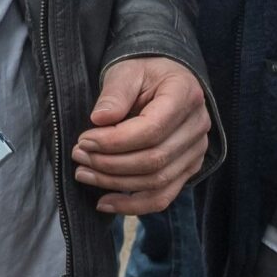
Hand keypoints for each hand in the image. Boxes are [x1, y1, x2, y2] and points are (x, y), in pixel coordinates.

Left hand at [73, 56, 209, 214]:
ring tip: (84, 173)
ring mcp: (196, 151)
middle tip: (78, 155)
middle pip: (154, 159)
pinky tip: (105, 202)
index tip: (84, 139)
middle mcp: (197, 126)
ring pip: (157, 181)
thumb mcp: (127, 71)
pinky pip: (163, 197)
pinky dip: (133, 206)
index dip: (114, 141)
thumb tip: (98, 120)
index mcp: (184, 94)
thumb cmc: (144, 72)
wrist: (165, 79)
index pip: (151, 129)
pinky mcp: (188, 168)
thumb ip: (114, 93)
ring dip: (115, 183)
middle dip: (110, 163)